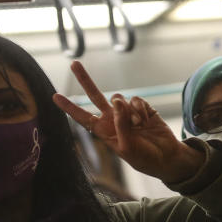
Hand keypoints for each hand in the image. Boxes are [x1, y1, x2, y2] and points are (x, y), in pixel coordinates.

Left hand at [53, 61, 202, 182]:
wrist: (167, 157)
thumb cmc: (144, 158)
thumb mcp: (127, 147)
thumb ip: (119, 124)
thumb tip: (117, 100)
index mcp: (104, 131)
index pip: (83, 117)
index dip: (69, 107)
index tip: (55, 96)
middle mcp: (113, 119)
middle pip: (95, 96)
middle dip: (85, 80)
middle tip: (74, 63)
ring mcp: (127, 112)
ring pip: (119, 98)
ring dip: (128, 111)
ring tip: (138, 126)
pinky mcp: (142, 107)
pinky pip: (136, 100)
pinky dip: (141, 110)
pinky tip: (147, 121)